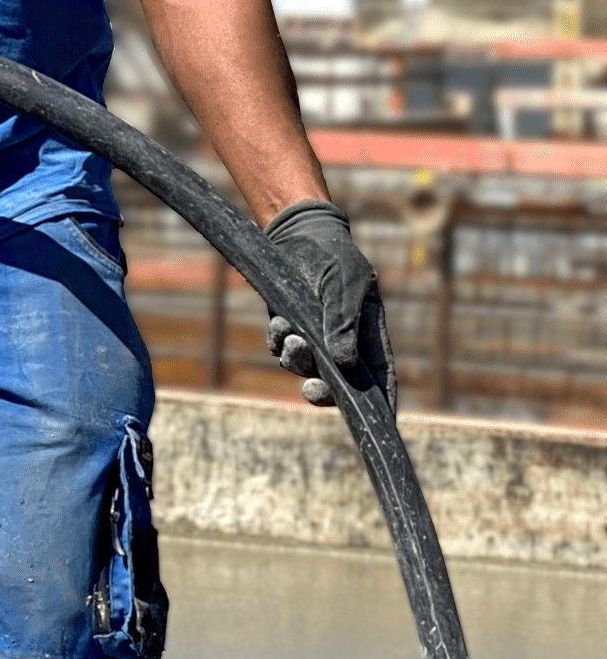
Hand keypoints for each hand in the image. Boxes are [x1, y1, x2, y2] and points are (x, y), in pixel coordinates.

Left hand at [263, 200, 396, 413]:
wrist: (297, 233)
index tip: (379, 425)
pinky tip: (279, 321)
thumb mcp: (344, 284)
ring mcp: (313, 336)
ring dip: (295, 358)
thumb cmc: (331, 256)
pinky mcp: (287, 327)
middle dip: (325, 393)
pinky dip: (278, 341)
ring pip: (304, 367)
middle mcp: (342, 340)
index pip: (380, 376)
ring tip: (291, 336)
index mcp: (368, 333)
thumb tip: (344, 365)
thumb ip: (343, 322)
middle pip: (338, 384)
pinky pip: (280, 348)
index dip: (382, 403)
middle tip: (312, 389)